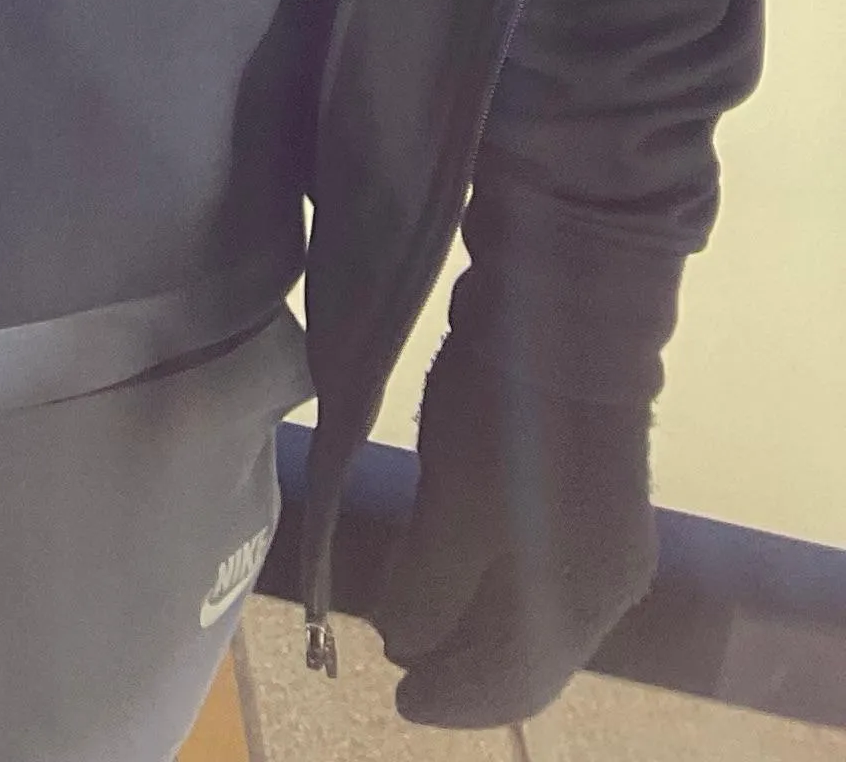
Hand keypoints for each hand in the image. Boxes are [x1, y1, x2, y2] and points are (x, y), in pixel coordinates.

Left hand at [379, 328, 656, 725]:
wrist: (565, 309)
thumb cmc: (504, 420)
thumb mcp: (453, 508)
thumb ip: (428, 588)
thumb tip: (405, 642)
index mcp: (581, 598)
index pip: (516, 679)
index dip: (455, 697)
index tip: (400, 698)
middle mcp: (607, 578)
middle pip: (532, 650)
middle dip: (467, 665)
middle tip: (405, 667)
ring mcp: (606, 532)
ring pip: (538, 608)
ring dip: (480, 623)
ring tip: (420, 623)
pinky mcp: (592, 488)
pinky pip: (543, 567)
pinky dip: (498, 582)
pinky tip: (459, 569)